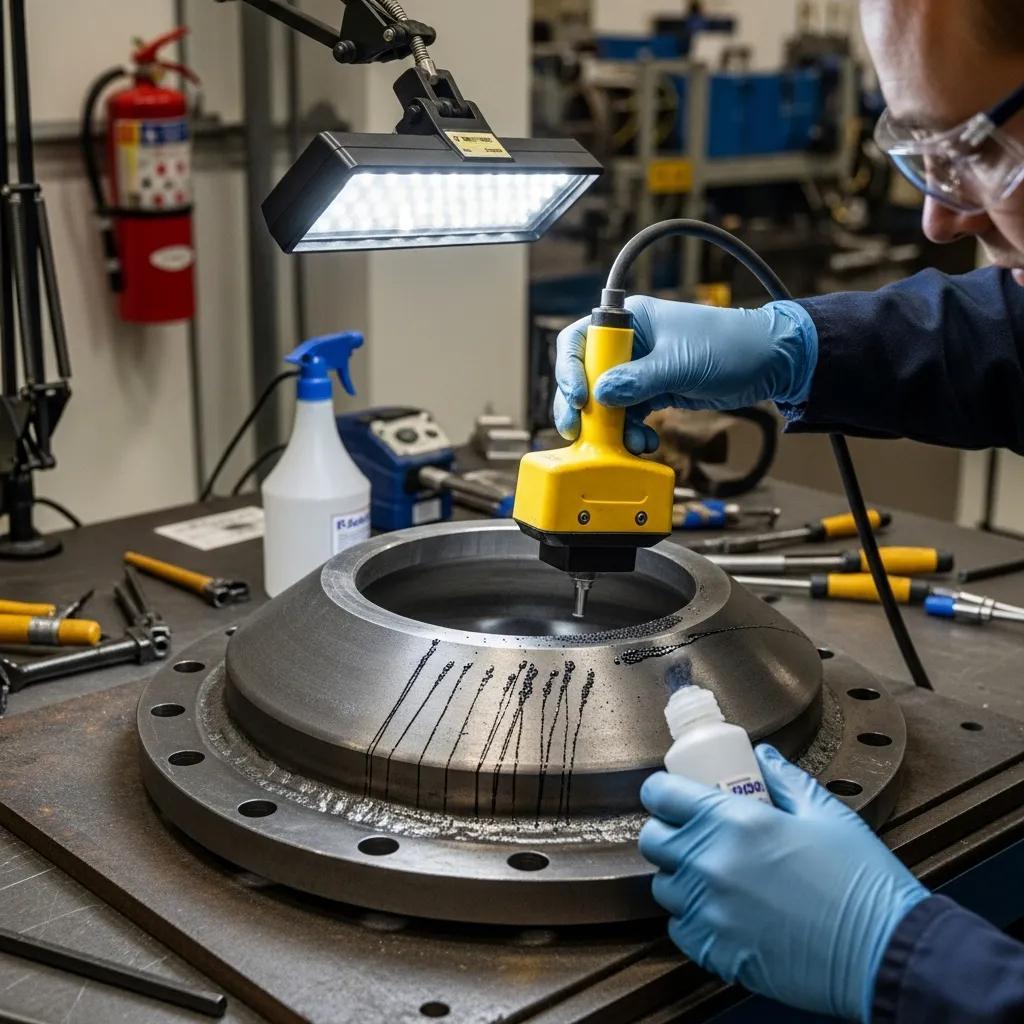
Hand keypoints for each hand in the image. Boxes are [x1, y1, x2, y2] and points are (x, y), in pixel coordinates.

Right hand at [554, 296, 816, 453]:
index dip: (570, 369)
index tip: (579, 397)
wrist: (770, 363)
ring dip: (607, 426)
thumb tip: (599, 396)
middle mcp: (629, 344)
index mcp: (631, 321)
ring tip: (622, 444)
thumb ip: (637, 380)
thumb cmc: (731, 346)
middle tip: (577, 431)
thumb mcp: (680, 364)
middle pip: (584, 375)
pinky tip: (641, 443)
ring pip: (604, 401)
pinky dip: (629, 432)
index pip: (580, 340)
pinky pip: (627, 415)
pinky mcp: (653, 392)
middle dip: (580, 406)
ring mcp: (640, 370)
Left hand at [639, 745, 927, 1021]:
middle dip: (667, 833)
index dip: (663, 792)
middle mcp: (710, 864)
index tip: (674, 796)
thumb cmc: (861, 883)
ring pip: (664, 887)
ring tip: (716, 877)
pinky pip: (680, 929)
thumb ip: (784, 780)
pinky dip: (693, 920)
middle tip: (694, 835)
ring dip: (681, 878)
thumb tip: (762, 757)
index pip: (660, 795)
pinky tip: (724, 913)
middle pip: (653, 840)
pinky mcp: (715, 951)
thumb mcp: (825, 814)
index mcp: (732, 821)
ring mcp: (709, 910)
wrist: (884, 951)